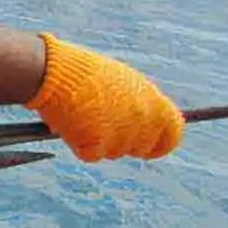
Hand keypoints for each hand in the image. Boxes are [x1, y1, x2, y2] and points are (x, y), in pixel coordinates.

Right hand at [26, 33, 185, 161]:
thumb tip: (144, 122)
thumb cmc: (85, 72)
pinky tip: (71, 123)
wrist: (54, 72)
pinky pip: (91, 155)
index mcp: (154, 103)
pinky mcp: (96, 146)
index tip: (150, 146)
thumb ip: (139, 103)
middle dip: (125, 142)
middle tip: (104, 128)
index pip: (173, 134)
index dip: (162, 142)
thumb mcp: (122, 82)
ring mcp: (120, 136)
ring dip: (100, 141)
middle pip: (141, 147)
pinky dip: (79, 144)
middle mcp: (143, 122)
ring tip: (82, 115)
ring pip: (114, 152)